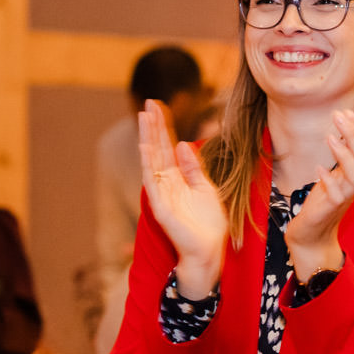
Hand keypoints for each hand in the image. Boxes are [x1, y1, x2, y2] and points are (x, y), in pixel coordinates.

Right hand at [139, 101, 226, 296]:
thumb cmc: (208, 224)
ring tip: (144, 117)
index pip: (167, 147)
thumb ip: (193, 167)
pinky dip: (148, 164)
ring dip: (147, 138)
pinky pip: (152, 182)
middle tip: (148, 103)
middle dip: (153, 126)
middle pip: (157, 149)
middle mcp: (167, 183)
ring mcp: (162, 194)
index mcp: (178, 178)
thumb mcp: (205, 188)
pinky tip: (145, 147)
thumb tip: (183, 143)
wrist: (209, 251)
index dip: (163, 127)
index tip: (159, 106)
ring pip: (151, 160)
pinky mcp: (161, 207)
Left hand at [285, 110, 353, 278]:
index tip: (346, 111)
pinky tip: (318, 169)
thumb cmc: (322, 202)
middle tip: (337, 115)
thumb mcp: (334, 174)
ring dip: (345, 155)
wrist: (312, 235)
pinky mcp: (331, 210)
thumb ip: (341, 155)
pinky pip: (337, 196)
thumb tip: (342, 128)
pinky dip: (329, 180)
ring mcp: (345, 198)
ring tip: (329, 137)